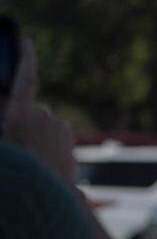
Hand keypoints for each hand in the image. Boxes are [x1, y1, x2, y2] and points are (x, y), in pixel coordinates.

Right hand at [2, 39, 77, 182]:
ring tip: (30, 162)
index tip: (28, 40)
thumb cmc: (16, 169)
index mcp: (19, 115)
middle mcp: (42, 116)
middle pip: (31, 112)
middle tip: (20, 148)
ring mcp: (59, 127)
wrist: (41, 197)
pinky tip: (42, 167)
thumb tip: (17, 116)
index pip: (24, 79)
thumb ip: (10, 122)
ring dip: (38, 139)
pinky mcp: (70, 139)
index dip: (26, 58)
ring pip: (44, 126)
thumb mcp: (5, 144)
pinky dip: (49, 148)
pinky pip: (55, 138)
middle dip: (25, 126)